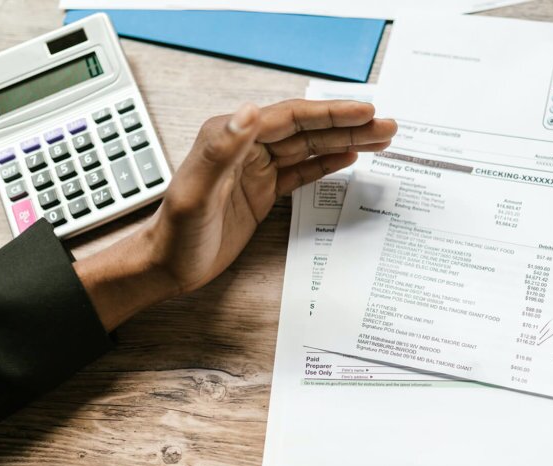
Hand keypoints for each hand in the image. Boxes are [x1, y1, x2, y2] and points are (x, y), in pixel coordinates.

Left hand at [75, 100, 396, 329]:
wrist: (166, 266)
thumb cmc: (176, 233)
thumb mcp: (195, 193)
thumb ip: (221, 150)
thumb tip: (249, 112)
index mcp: (231, 137)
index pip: (290, 117)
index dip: (331, 113)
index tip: (364, 112)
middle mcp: (246, 147)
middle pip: (307, 129)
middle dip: (349, 126)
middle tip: (387, 125)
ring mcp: (256, 169)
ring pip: (309, 148)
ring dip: (345, 141)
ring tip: (381, 139)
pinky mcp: (262, 191)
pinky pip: (301, 170)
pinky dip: (326, 163)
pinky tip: (350, 156)